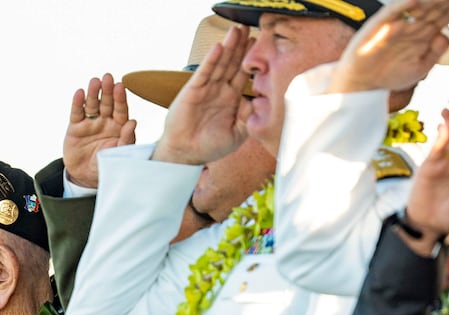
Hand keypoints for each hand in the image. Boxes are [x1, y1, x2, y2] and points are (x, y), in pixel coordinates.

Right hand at [63, 73, 136, 187]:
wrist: (86, 177)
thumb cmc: (107, 165)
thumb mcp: (119, 155)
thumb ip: (126, 139)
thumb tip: (133, 122)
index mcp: (119, 126)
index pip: (121, 110)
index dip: (121, 98)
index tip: (120, 86)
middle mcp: (105, 121)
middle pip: (107, 103)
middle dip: (107, 90)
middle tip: (108, 77)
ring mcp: (90, 123)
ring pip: (92, 104)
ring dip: (93, 93)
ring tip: (94, 81)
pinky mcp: (75, 127)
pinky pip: (77, 113)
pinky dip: (78, 103)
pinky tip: (80, 93)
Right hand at [153, 25, 251, 164]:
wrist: (187, 154)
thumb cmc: (211, 146)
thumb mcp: (238, 133)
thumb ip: (250, 117)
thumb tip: (261, 101)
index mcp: (231, 99)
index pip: (243, 75)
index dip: (250, 60)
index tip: (260, 44)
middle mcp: (219, 90)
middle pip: (232, 63)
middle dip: (240, 46)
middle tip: (247, 27)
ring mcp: (206, 89)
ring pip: (220, 64)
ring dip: (228, 46)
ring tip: (235, 30)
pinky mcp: (193, 90)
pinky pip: (204, 72)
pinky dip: (211, 60)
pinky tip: (218, 47)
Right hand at [328, 0, 448, 92]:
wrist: (362, 85)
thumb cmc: (388, 77)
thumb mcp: (420, 67)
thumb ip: (435, 52)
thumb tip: (445, 35)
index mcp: (421, 36)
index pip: (442, 17)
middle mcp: (410, 27)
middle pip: (432, 8)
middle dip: (446, 1)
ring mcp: (395, 25)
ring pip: (416, 7)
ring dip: (430, 0)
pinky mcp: (378, 26)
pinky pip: (390, 13)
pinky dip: (402, 6)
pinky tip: (416, 2)